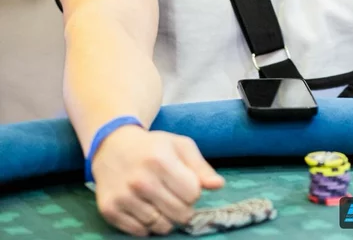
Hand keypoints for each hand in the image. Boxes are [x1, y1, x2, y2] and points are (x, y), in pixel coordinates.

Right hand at [92, 126, 224, 236]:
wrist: (112, 146)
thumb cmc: (152, 146)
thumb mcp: (179, 146)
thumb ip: (200, 166)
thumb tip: (218, 185)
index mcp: (160, 159)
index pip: (193, 194)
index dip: (192, 190)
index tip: (184, 182)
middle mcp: (140, 179)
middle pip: (180, 214)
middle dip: (183, 207)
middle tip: (174, 194)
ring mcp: (123, 197)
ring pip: (161, 226)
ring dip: (166, 218)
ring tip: (160, 201)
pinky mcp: (110, 210)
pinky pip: (140, 232)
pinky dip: (147, 225)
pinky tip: (144, 207)